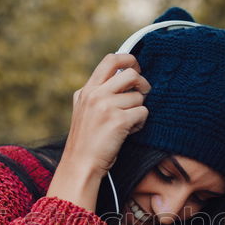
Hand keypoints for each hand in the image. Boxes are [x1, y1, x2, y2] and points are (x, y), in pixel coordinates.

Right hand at [63, 53, 150, 176]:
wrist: (80, 164)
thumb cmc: (86, 140)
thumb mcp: (83, 109)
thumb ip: (97, 92)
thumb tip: (121, 75)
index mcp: (87, 90)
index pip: (111, 60)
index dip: (129, 59)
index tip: (136, 68)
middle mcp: (96, 94)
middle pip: (131, 74)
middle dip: (143, 84)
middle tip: (142, 95)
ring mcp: (106, 107)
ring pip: (139, 97)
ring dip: (139, 110)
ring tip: (128, 123)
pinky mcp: (118, 121)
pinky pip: (143, 113)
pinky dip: (140, 123)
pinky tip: (129, 131)